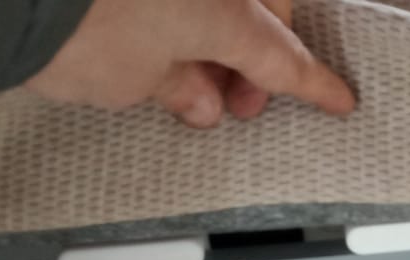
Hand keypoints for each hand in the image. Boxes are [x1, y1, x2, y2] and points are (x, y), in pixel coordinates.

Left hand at [26, 0, 355, 127]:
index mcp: (230, 9)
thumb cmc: (70, 23)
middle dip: (251, 57)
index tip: (339, 100)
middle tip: (233, 99)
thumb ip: (177, 86)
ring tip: (186, 74)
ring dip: (211, 32)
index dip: (315, 87)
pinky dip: (177, 11)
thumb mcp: (132, 79)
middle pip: (258, 13)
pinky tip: (156, 36)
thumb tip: (195, 93)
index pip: (286, 59)